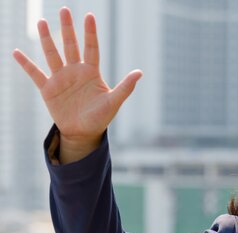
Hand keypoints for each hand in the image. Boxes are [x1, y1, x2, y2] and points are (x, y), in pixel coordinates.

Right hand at [13, 8, 141, 162]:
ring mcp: (61, 79)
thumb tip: (140, 72)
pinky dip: (25, 64)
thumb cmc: (100, 117)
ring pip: (52, 54)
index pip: (91, 48)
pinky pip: (35, 74)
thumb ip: (125, 87)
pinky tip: (16, 52)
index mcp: (91, 73)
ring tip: (41, 22)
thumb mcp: (113, 102)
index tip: (89, 16)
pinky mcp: (48, 89)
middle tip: (64, 9)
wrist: (84, 133)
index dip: (90, 33)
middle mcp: (75, 71)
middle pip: (71, 45)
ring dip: (46, 39)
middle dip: (67, 28)